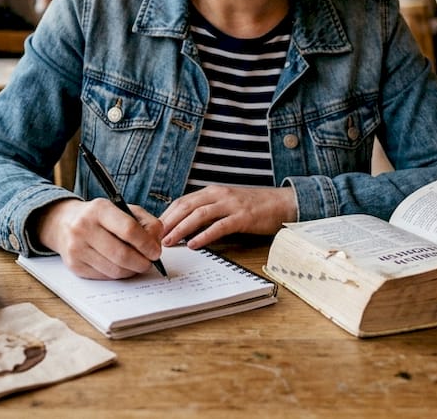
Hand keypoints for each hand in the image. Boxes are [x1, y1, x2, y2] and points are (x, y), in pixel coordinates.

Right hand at [33, 198, 164, 278]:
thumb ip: (145, 222)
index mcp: (99, 209)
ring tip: (136, 264)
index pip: (128, 229)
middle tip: (149, 262)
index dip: (146, 244)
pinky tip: (120, 266)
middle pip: (122, 254)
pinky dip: (118, 274)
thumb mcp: (122, 209)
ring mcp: (77, 248)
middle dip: (142, 262)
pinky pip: (105, 276)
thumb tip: (156, 242)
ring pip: (115, 270)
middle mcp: (84, 228)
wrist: (64, 223)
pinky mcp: (75, 265)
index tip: (155, 251)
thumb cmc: (99, 216)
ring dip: (131, 270)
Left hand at [159, 186, 296, 248]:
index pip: (182, 201)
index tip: (155, 229)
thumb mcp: (227, 204)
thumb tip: (185, 227)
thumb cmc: (254, 206)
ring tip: (170, 242)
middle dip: (169, 222)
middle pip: (186, 206)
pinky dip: (205, 235)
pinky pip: (219, 226)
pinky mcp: (243, 217)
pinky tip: (195, 244)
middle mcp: (219, 194)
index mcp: (212, 191)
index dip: (167, 215)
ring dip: (181, 229)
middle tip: (155, 237)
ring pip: (199, 215)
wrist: (282, 203)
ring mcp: (231, 205)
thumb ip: (208, 211)